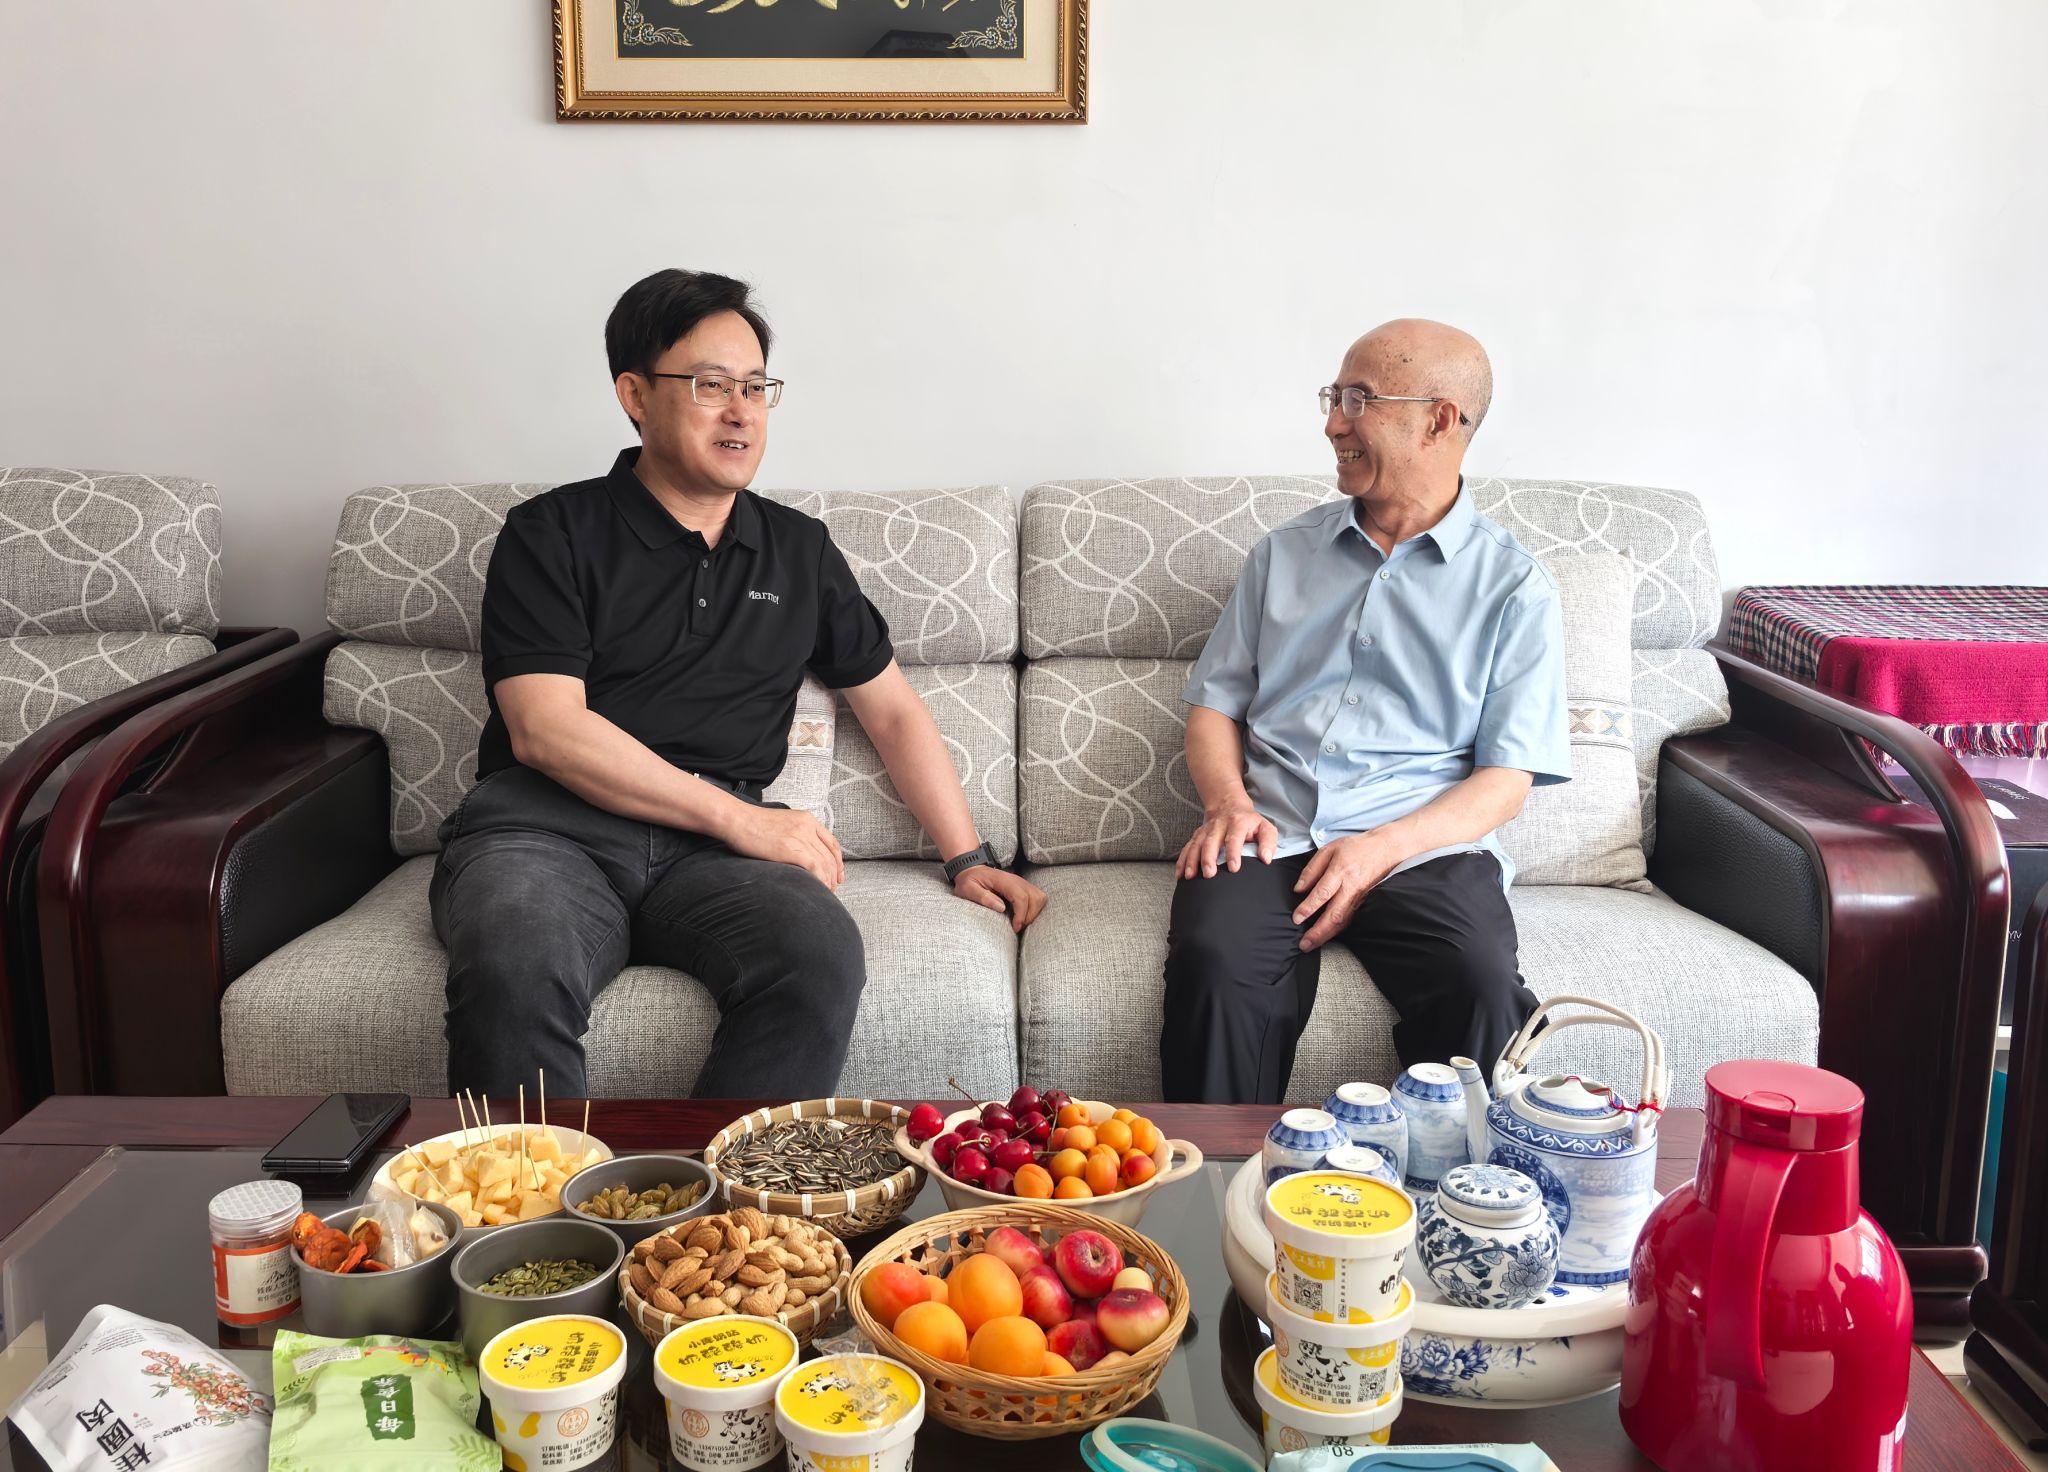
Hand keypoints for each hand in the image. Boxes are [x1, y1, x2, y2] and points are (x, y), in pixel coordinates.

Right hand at [722, 804, 843, 890]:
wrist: (737, 820)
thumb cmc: (752, 824)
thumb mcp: (782, 823)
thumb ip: (796, 834)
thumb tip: (802, 853)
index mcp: (807, 819)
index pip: (832, 843)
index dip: (838, 861)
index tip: (838, 875)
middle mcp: (807, 827)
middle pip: (830, 855)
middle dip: (834, 875)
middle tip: (833, 889)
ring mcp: (800, 837)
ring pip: (824, 863)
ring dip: (828, 880)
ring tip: (826, 893)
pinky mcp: (791, 849)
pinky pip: (814, 867)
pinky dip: (820, 880)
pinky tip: (818, 889)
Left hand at [953, 867, 1047, 933]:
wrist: (972, 870)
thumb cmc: (969, 881)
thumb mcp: (967, 889)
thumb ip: (983, 897)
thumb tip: (1001, 907)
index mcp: (1003, 880)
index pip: (1020, 896)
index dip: (1021, 914)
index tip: (1015, 927)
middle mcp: (1016, 880)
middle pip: (1035, 897)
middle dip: (1029, 916)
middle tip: (1017, 927)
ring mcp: (1022, 882)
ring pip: (1040, 897)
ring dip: (1034, 913)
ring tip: (1021, 922)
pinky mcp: (1024, 887)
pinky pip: (1038, 897)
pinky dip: (1035, 909)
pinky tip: (1023, 916)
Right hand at [1176, 802, 1278, 878]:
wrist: (1228, 804)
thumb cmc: (1249, 822)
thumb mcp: (1265, 827)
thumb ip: (1268, 842)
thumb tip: (1266, 859)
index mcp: (1238, 823)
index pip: (1234, 838)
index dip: (1233, 853)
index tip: (1233, 868)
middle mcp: (1219, 826)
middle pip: (1211, 841)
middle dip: (1208, 858)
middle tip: (1209, 874)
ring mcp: (1206, 830)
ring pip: (1196, 844)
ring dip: (1192, 860)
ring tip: (1190, 876)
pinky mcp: (1197, 835)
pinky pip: (1188, 847)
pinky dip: (1182, 860)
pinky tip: (1180, 874)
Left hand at [1292, 831, 1402, 950]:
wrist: (1385, 849)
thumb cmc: (1356, 848)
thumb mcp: (1329, 849)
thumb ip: (1312, 869)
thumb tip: (1298, 888)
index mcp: (1340, 871)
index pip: (1323, 893)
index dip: (1309, 907)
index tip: (1297, 918)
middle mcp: (1351, 887)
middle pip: (1334, 914)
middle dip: (1318, 932)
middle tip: (1304, 944)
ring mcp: (1359, 897)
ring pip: (1343, 921)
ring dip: (1327, 935)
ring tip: (1312, 945)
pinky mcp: (1364, 902)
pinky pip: (1350, 919)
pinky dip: (1338, 930)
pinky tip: (1328, 936)